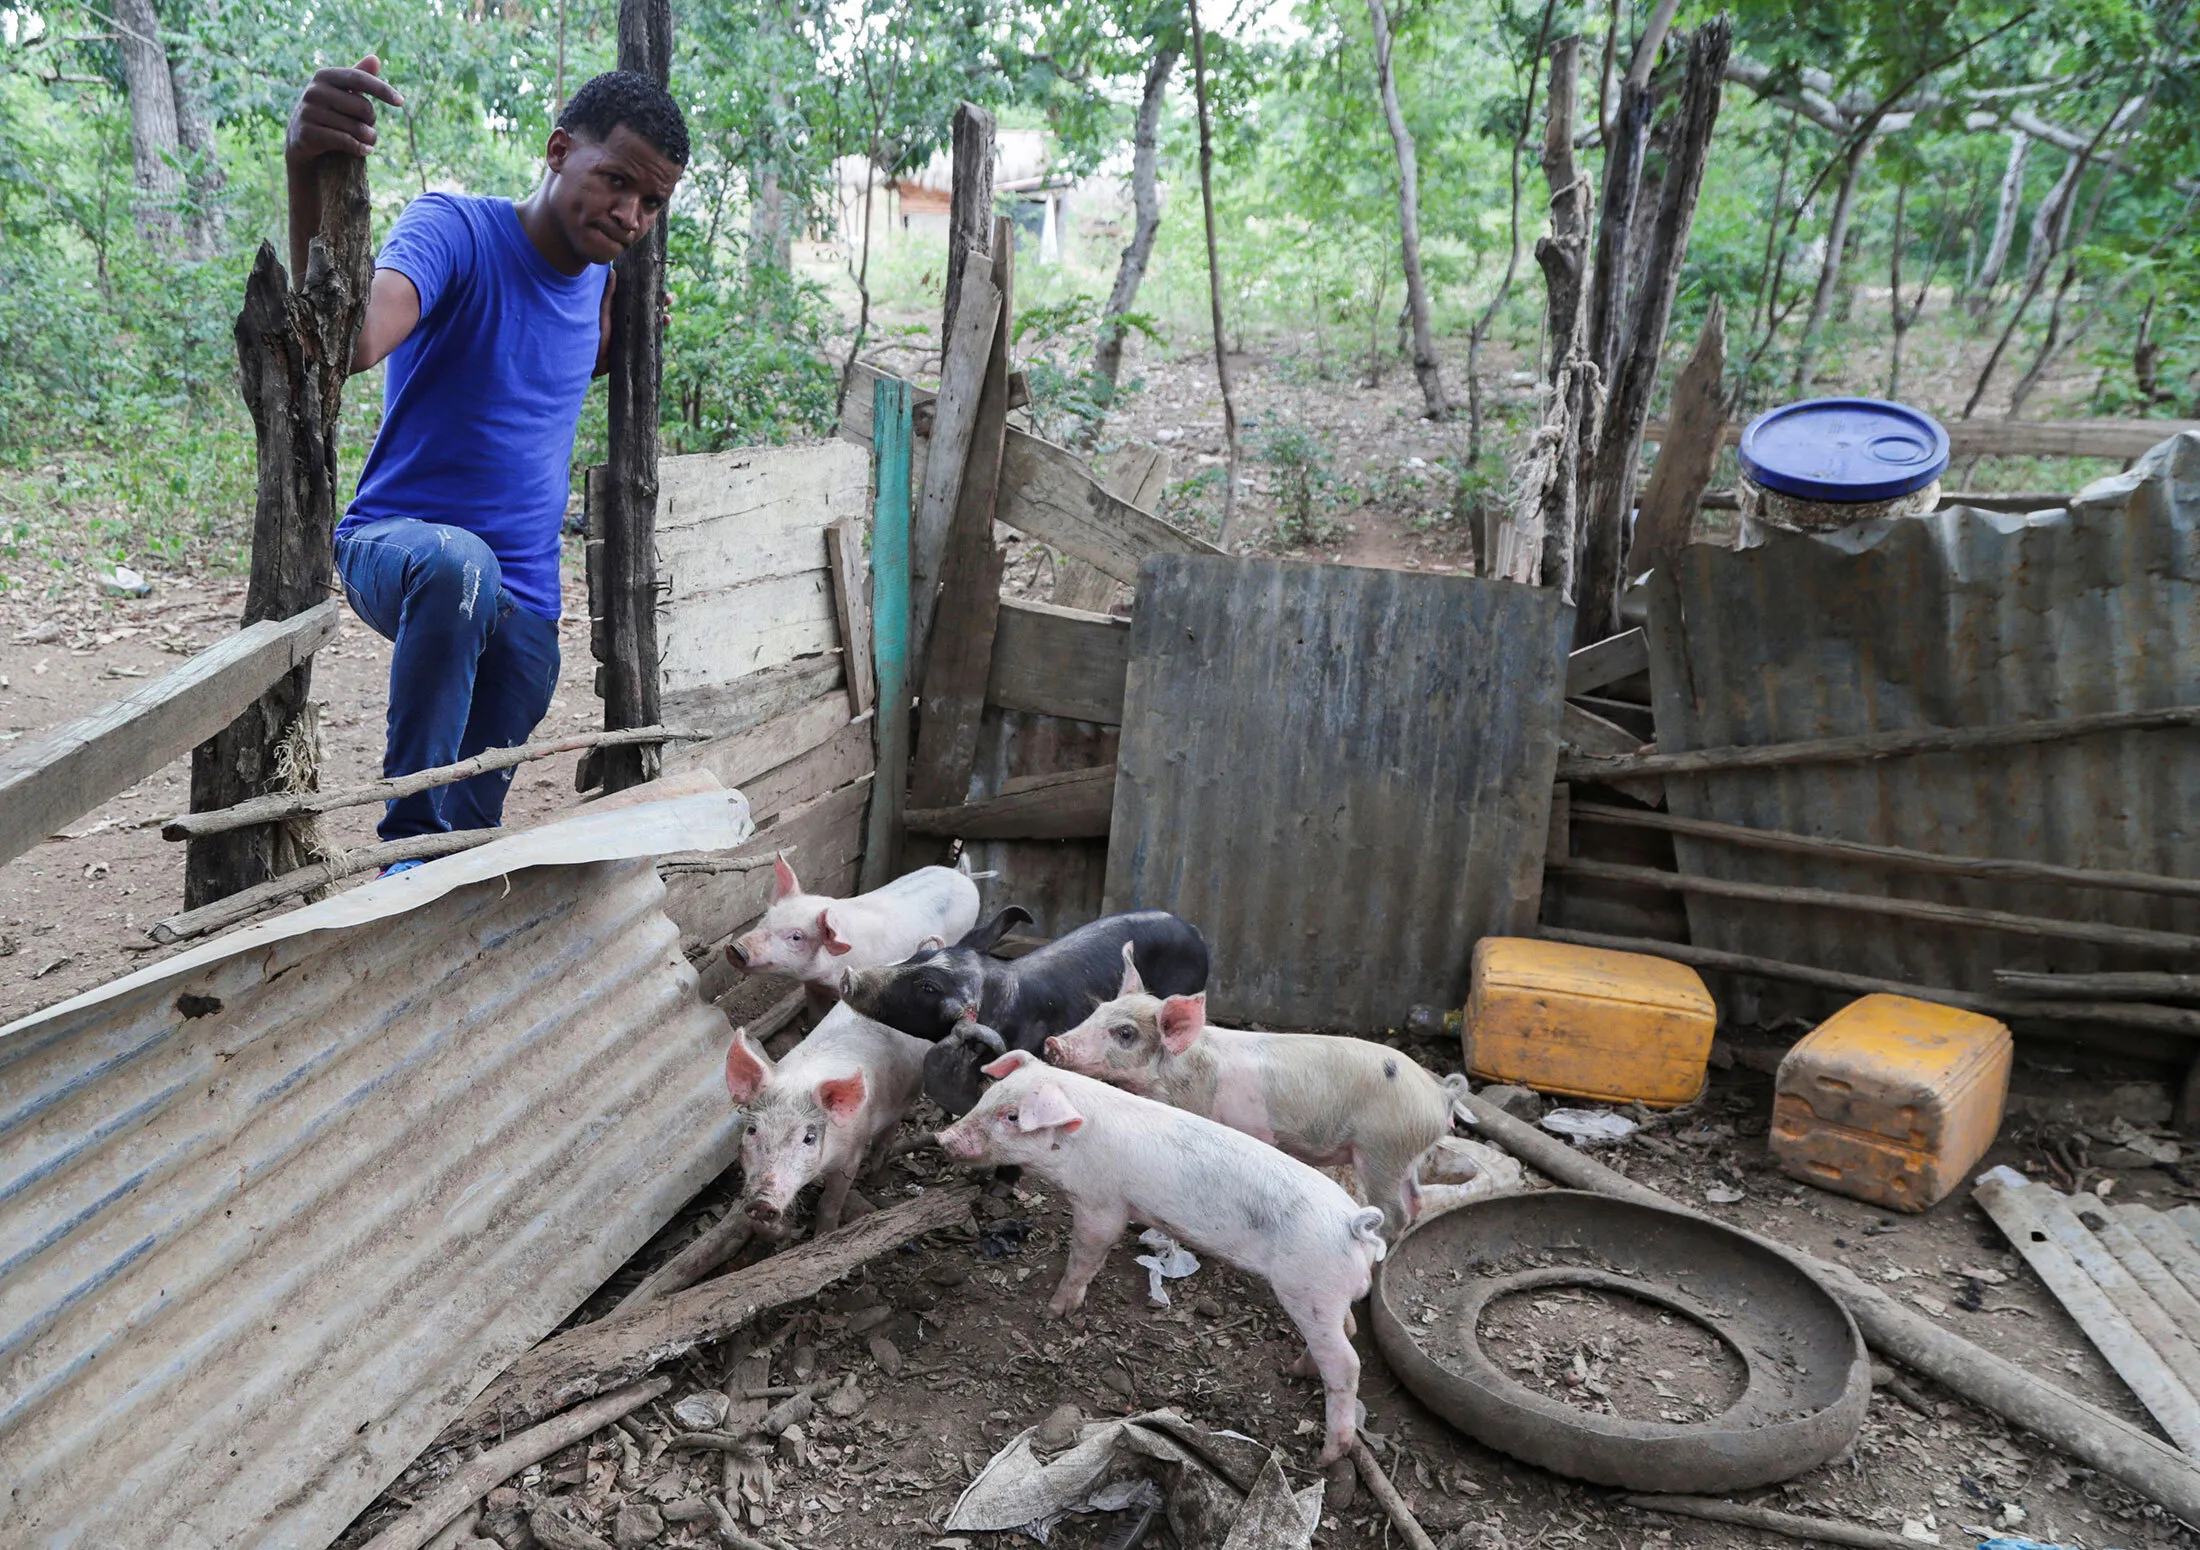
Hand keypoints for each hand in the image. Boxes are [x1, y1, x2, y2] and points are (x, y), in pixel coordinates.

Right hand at [287, 54, 403, 167]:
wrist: (300, 139)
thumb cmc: (328, 112)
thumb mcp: (341, 92)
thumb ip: (359, 77)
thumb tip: (375, 58)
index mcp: (324, 76)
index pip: (360, 78)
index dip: (382, 89)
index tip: (401, 102)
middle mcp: (314, 91)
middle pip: (363, 107)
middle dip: (372, 121)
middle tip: (368, 127)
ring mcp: (309, 112)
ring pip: (357, 128)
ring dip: (369, 138)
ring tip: (367, 141)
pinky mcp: (308, 133)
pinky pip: (346, 141)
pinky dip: (360, 148)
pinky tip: (365, 151)